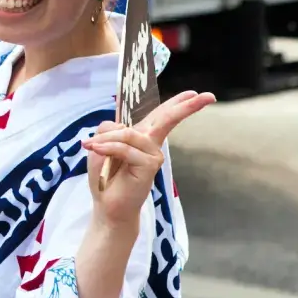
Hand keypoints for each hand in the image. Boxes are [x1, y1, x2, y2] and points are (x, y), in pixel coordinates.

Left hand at [84, 90, 214, 227]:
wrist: (107, 204)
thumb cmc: (106, 175)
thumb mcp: (99, 144)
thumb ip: (108, 129)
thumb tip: (119, 127)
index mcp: (142, 135)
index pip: (159, 115)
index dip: (176, 103)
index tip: (193, 93)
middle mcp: (151, 143)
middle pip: (166, 118)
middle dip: (184, 106)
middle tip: (206, 96)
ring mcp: (153, 154)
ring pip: (128, 133)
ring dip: (106, 139)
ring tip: (92, 147)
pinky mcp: (150, 165)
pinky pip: (125, 149)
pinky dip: (108, 148)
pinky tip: (96, 150)